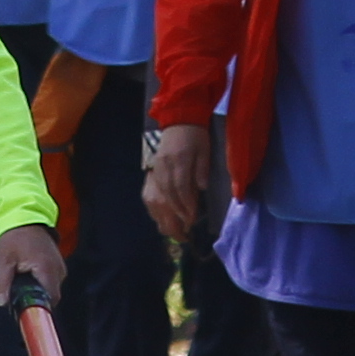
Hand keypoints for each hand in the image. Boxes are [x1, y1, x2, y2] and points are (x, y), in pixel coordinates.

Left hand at [0, 221, 65, 307]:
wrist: (25, 216)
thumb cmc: (14, 238)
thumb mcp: (4, 260)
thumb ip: (3, 283)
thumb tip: (2, 303)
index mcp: (45, 268)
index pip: (51, 298)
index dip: (40, 308)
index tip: (27, 312)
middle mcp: (57, 268)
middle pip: (52, 296)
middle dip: (37, 300)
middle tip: (19, 298)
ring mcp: (60, 265)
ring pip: (53, 288)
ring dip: (40, 291)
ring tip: (23, 284)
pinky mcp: (58, 262)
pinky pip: (53, 280)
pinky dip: (43, 282)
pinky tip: (29, 277)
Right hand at [142, 121, 211, 240]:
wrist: (178, 120)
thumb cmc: (195, 136)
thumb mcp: (204, 149)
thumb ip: (202, 169)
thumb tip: (201, 189)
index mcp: (178, 161)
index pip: (181, 189)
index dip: (187, 206)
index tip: (193, 220)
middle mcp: (163, 169)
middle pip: (166, 199)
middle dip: (175, 219)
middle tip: (184, 235)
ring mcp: (155, 173)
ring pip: (156, 201)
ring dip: (165, 219)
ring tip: (174, 232)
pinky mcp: (151, 175)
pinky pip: (149, 198)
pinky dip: (155, 211)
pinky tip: (162, 220)